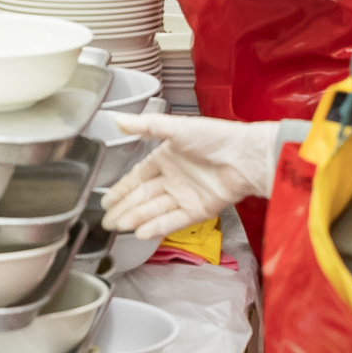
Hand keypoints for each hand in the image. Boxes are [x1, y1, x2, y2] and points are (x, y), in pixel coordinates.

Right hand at [101, 114, 283, 239]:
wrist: (245, 156)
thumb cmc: (215, 137)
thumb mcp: (176, 127)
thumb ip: (145, 126)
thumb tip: (117, 120)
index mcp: (165, 159)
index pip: (137, 178)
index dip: (120, 190)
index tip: (105, 201)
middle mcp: (173, 179)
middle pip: (142, 198)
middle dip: (123, 209)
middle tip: (106, 221)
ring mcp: (185, 196)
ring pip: (154, 211)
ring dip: (135, 219)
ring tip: (118, 228)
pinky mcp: (198, 210)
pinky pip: (173, 220)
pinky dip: (157, 227)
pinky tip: (141, 232)